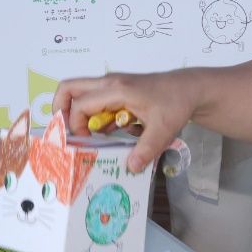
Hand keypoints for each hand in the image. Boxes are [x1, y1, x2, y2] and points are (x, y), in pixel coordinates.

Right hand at [55, 71, 198, 173]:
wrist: (190, 88)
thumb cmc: (175, 103)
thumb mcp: (163, 129)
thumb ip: (146, 149)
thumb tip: (130, 167)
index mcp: (116, 89)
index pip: (80, 105)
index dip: (76, 125)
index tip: (86, 143)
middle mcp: (109, 84)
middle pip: (69, 88)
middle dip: (61, 110)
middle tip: (66, 133)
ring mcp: (112, 86)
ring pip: (81, 94)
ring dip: (79, 116)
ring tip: (89, 138)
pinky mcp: (117, 92)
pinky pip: (96, 102)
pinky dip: (95, 118)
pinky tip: (110, 134)